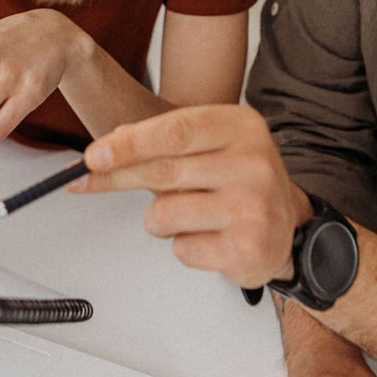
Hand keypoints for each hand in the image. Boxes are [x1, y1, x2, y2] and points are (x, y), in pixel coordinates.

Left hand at [72, 104, 312, 287]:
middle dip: (116, 177)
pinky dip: (183, 245)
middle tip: (87, 180)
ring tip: (186, 216)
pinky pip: (182, 249)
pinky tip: (208, 237)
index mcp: (242, 127)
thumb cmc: (240, 182)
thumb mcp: (212, 146)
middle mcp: (253, 163)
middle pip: (164, 170)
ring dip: (159, 220)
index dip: (129, 143)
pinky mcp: (246, 248)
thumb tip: (106, 150)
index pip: (175, 131)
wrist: (289, 227)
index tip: (94, 155)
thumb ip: (165, 144)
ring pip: (165, 214)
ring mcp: (253, 207)